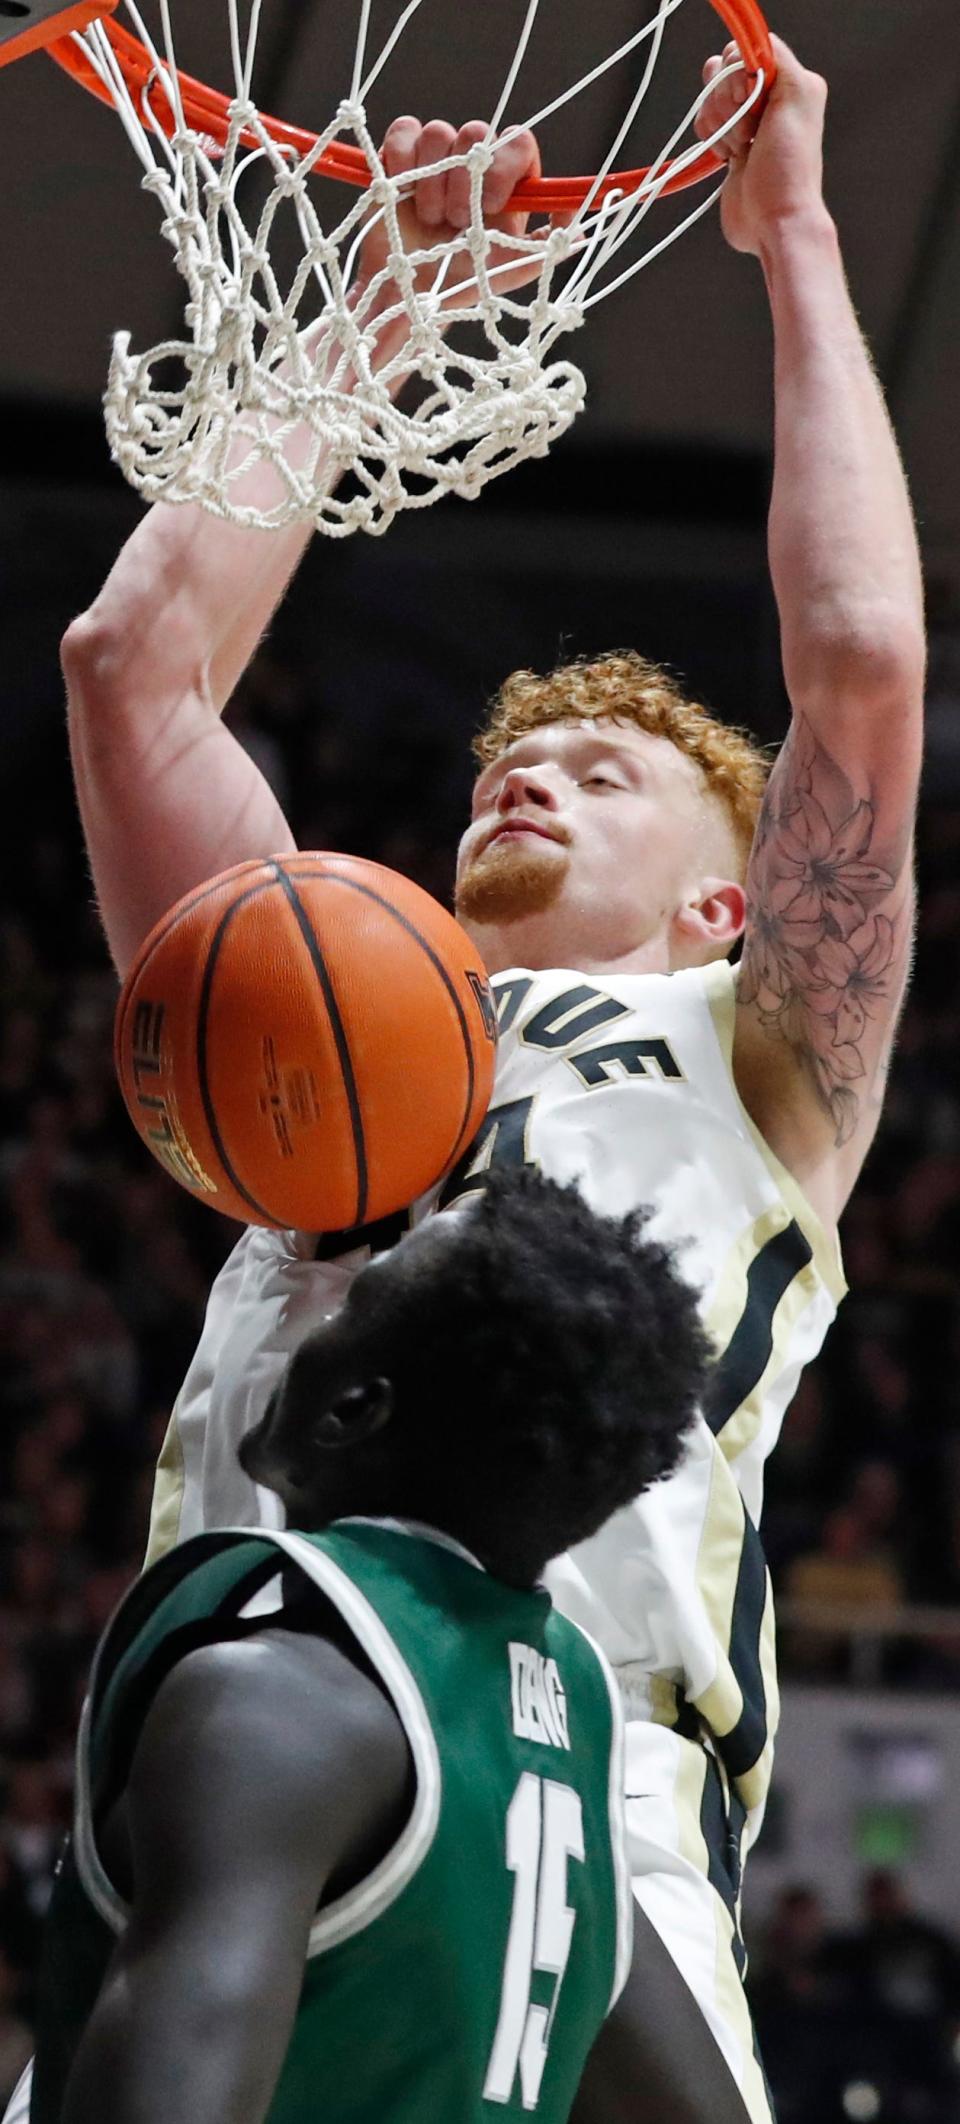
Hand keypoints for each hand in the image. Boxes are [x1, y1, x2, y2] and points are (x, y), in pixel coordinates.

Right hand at [356, 117, 547, 311]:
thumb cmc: (466, 281)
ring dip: (433, 181)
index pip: (518, 142)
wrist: (414, 295)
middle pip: (476, 131)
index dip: (505, 167)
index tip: (493, 204)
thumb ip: (547, 246)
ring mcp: (437, 155)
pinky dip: (403, 160)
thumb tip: (581, 229)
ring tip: (431, 220)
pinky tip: (404, 194)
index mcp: (507, 178)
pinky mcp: (400, 156)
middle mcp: (474, 160)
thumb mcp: (513, 268)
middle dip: (465, 181)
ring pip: (438, 132)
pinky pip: (404, 131)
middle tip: (459, 222)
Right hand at [694, 35, 827, 256]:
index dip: (739, 74)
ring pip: (710, 97)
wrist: (774, 220)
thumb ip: (776, 57)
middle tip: (750, 131)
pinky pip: (705, 121)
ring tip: (741, 148)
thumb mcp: (795, 96)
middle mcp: (769, 96)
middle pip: (723, 71)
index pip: (746, 50)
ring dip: (719, 124)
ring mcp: (747, 120)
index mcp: (790, 80)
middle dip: (727, 102)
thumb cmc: (788, 168)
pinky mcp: (729, 142)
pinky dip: (711, 137)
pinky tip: (729, 156)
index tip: (750, 102)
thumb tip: (752, 46)